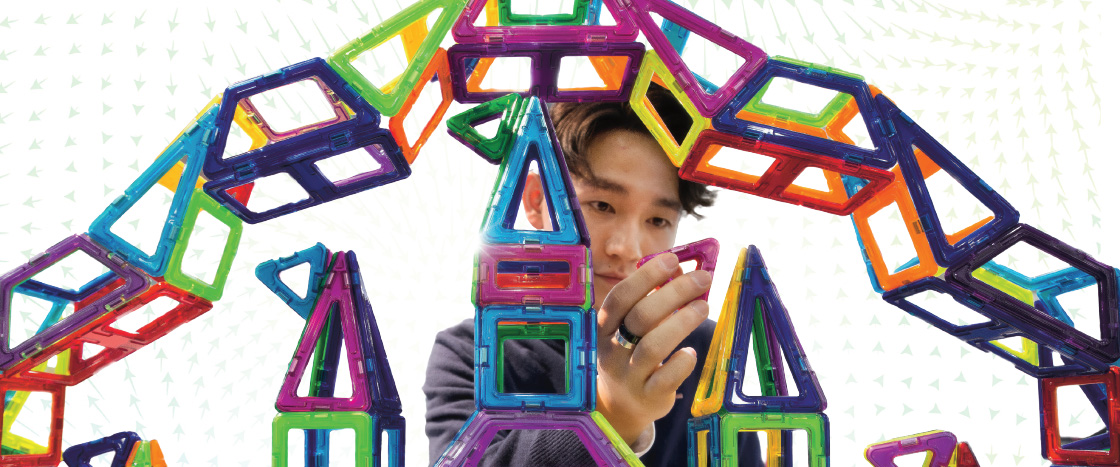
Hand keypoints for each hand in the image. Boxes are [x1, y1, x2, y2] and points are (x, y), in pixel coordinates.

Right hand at [594, 252, 711, 444]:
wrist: (621, 404)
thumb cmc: (632, 353)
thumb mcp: (631, 326)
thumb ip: (652, 299)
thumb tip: (682, 269)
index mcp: (604, 326)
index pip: (621, 296)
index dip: (647, 276)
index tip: (673, 259)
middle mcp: (612, 349)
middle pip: (641, 316)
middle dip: (675, 292)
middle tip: (703, 279)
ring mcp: (629, 375)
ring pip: (654, 345)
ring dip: (682, 321)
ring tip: (704, 307)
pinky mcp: (648, 395)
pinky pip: (667, 377)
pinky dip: (682, 361)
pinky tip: (690, 352)